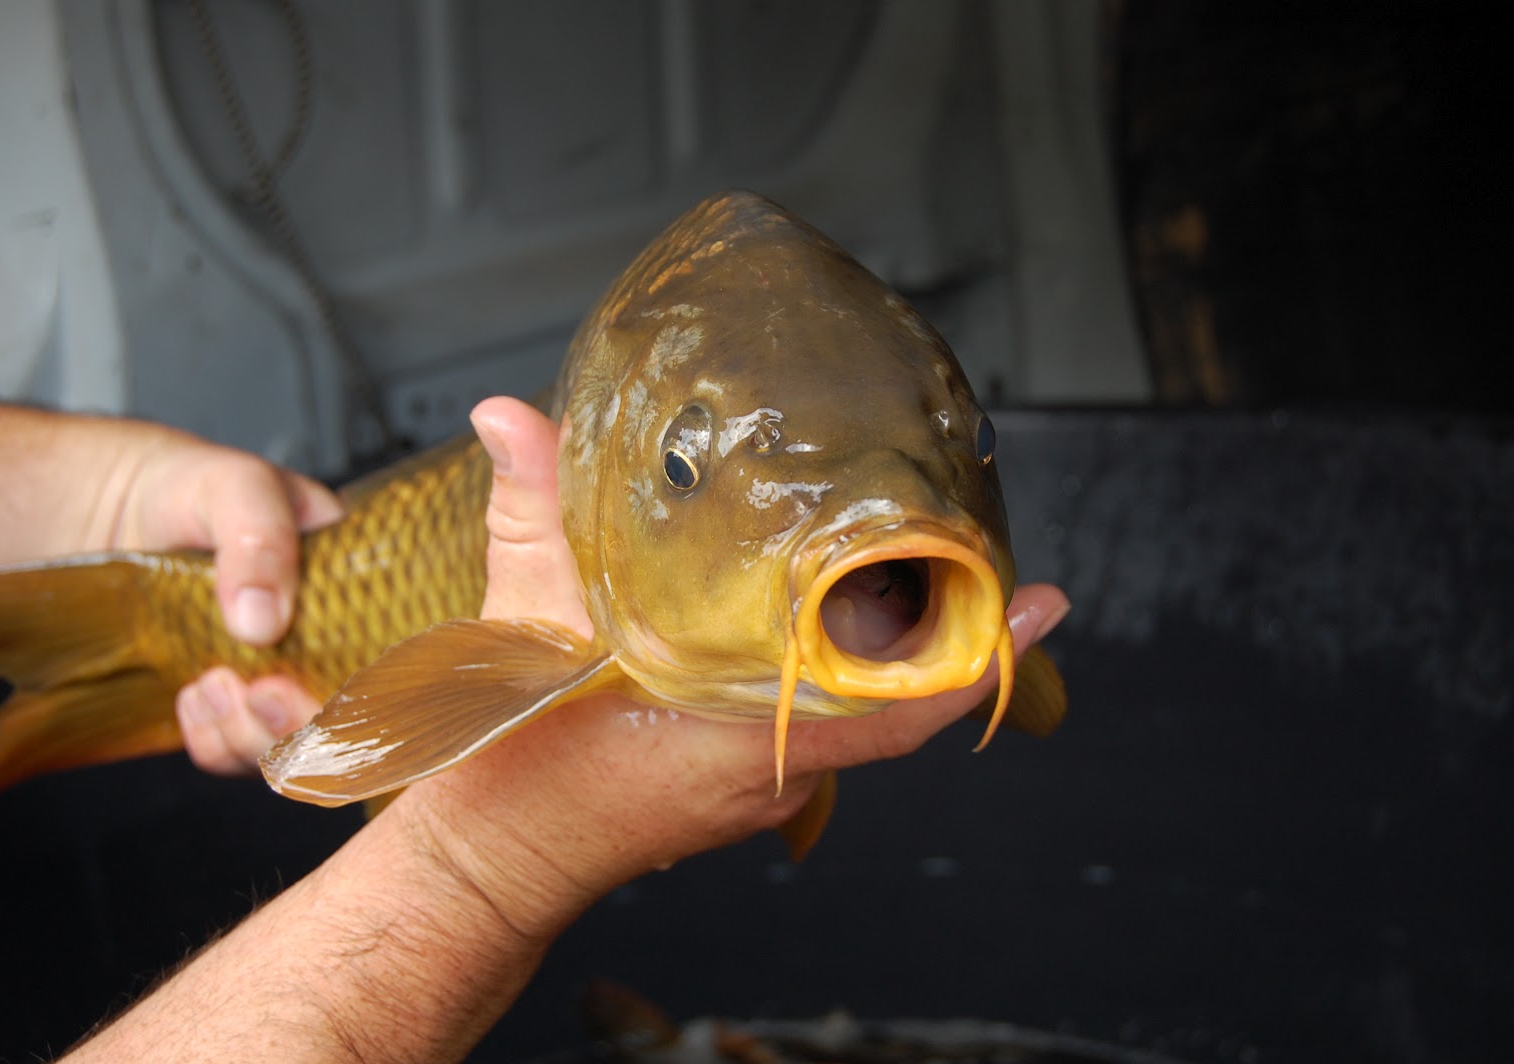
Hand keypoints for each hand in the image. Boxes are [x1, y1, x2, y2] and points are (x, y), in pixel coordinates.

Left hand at [110, 435, 340, 774]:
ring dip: (249, 736)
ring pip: (292, 746)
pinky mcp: (234, 706)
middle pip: (345, 719)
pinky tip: (193, 697)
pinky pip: (238, 752)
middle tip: (251, 694)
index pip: (392, 660)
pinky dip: (215, 741)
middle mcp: (331, 640)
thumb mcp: (235, 484)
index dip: (359, 697)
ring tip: (207, 685)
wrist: (110, 509)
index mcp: (360, 585)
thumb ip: (259, 538)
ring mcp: (282, 676)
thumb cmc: (190, 485)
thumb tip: (262, 622)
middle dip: (294, 725)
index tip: (291, 687)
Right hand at [398, 398, 1071, 937]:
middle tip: (967, 534)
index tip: (1044, 602)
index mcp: (749, 736)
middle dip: (937, 613)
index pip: (903, 702)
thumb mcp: (523, 627)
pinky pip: (814, 712)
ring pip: (854, 698)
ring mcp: (766, 774)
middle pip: (892, 685)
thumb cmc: (515, 775)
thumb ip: (531, 513)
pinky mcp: (740, 773)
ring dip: (880, 633)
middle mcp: (780, 763)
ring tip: (908, 552)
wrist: (488, 860)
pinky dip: (827, 659)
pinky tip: (813, 605)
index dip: (980, 652)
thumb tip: (509, 418)